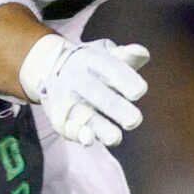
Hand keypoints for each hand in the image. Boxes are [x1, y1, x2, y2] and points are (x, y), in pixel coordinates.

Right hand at [18, 34, 151, 147]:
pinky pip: (65, 126)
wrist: (51, 66)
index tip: (141, 91)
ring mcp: (64, 98)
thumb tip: (142, 53)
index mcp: (91, 59)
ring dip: (98, 126)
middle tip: (135, 121)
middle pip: (94, 92)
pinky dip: (77, 134)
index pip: (109, 67)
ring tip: (115, 138)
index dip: (124, 79)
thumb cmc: (92, 64)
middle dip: (115, 107)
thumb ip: (126, 55)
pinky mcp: (58, 117)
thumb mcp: (107, 53)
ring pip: (80, 113)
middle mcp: (75, 77)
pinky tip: (89, 140)